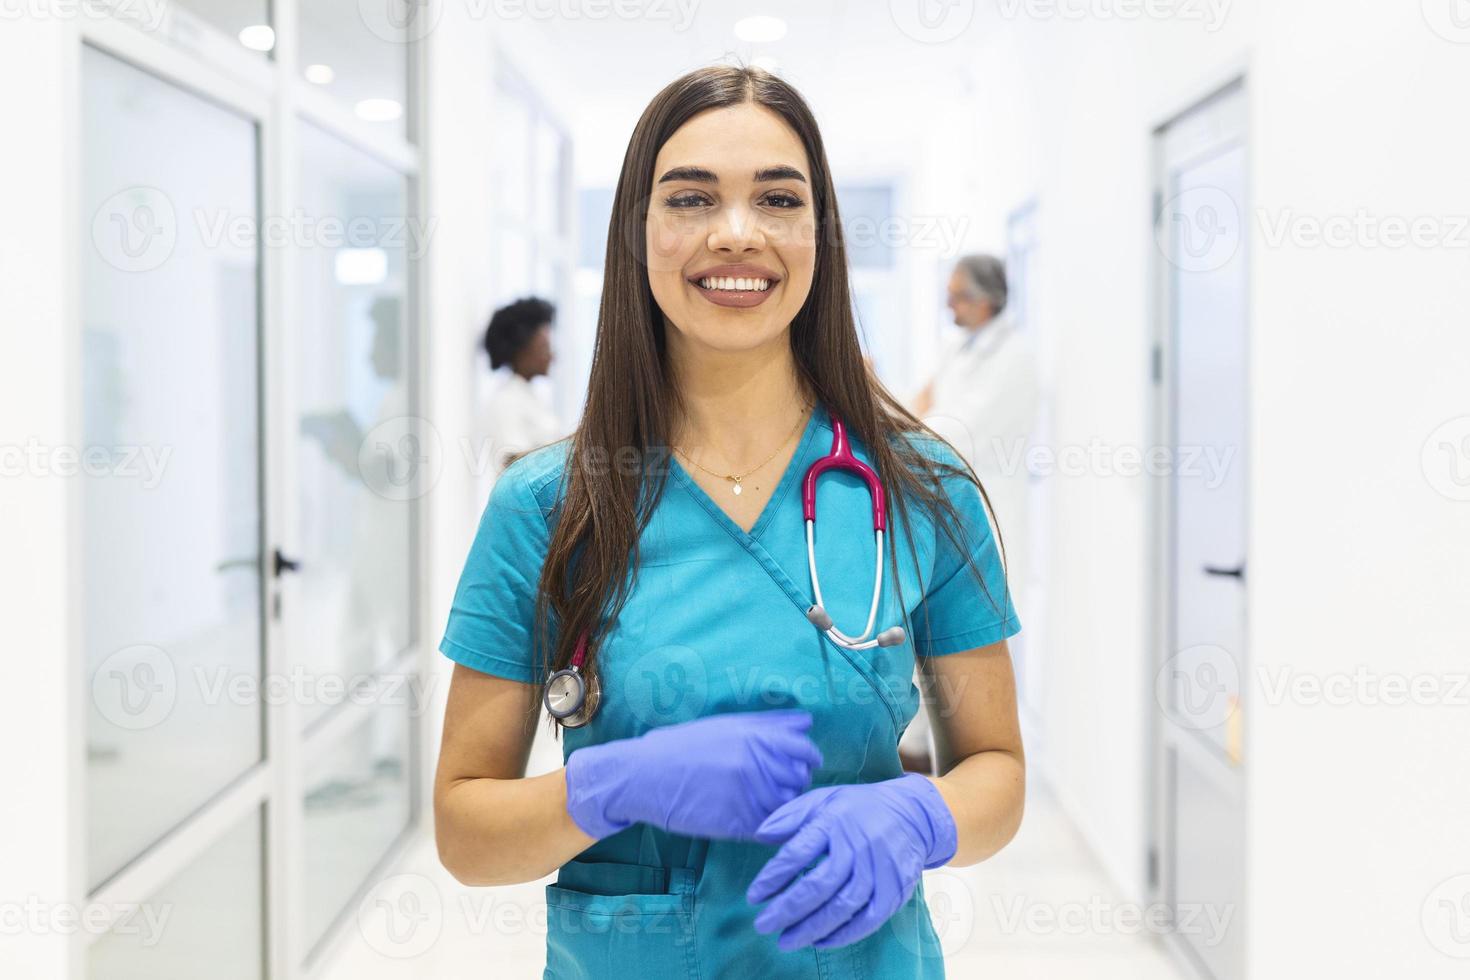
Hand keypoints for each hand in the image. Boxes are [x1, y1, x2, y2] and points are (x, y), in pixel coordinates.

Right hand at [564, 709, 822, 840]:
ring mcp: (748, 795)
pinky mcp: (737, 823)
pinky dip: (768, 827)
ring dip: (782, 807)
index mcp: (755, 737)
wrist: (644, 775)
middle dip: (793, 783)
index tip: (803, 765)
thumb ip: (769, 723)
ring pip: (788, 807)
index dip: (809, 760)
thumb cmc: (683, 746)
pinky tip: (752, 820)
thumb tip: (808, 721)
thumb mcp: (726, 725)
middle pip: (799, 780)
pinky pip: (769, 829)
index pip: (805, 751)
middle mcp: (756, 764)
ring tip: (760, 802)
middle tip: (775, 785)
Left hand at [745, 772, 957, 950]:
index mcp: (833, 822)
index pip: (797, 853)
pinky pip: (867, 920)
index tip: (753, 896)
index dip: (773, 878)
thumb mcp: (823, 799)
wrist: (912, 814)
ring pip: (841, 907)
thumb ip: (790, 817)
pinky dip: (843, 935)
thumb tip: (760, 836)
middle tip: (763, 925)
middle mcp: (856, 848)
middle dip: (787, 910)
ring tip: (786, 940)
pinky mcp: (894, 890)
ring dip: (811, 928)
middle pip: (818, 886)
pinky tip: (821, 941)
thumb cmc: (857, 808)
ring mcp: (878, 871)